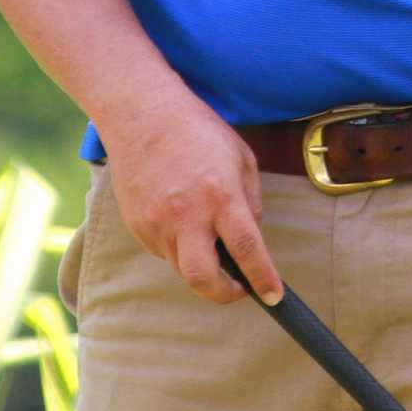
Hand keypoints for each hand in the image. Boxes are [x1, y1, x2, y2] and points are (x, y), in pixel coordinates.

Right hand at [97, 95, 284, 306]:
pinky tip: (179, 216)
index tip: (274, 297)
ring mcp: (157, 222)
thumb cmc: (197, 129)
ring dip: (200, 263)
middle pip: (203, 278)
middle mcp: (186, 214)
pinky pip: (162, 250)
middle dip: (223, 294)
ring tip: (205, 233)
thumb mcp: (240, 156)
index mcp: (220, 194)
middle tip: (237, 287)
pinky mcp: (137, 224)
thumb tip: (251, 235)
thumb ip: (250, 199)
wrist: (141, 113)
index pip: (247, 249)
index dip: (263, 279)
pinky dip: (178, 245)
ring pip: (182, 267)